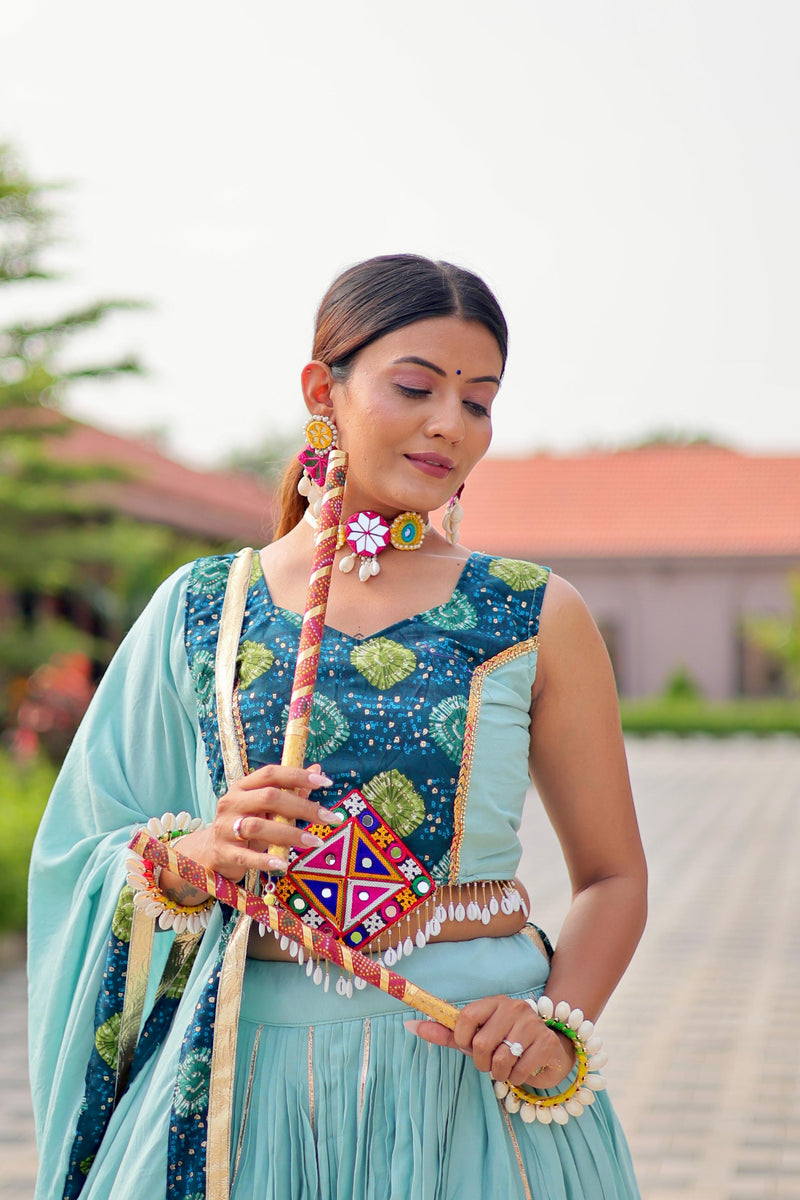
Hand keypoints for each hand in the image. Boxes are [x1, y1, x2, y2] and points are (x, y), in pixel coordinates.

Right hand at [158, 763, 343, 899]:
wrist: (208, 853)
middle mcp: (232, 803)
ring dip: (289, 834)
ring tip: (314, 841)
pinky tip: (283, 863)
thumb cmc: (244, 826)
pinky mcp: (222, 853)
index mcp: (243, 787)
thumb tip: (317, 770)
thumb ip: (290, 790)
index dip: (298, 775)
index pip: (271, 774)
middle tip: (328, 817)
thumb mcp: (264, 808)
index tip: (325, 782)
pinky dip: (265, 859)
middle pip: (269, 798)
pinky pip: (245, 856)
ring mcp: (224, 828)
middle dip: (302, 807)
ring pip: (257, 826)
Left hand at [405, 995, 574, 1089]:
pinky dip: (516, 1079)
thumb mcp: (474, 1038)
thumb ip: (445, 1032)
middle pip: (481, 1044)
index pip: (465, 1018)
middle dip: (481, 1063)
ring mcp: (531, 1023)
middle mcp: (513, 1007)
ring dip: (500, 1074)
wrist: (549, 1051)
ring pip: (500, 1060)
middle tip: (491, 1062)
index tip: (468, 1046)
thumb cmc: (505, 1043)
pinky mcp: (546, 1042)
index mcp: (493, 1002)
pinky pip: (519, 1070)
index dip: (461, 1039)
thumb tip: (410, 1025)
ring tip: (507, 1067)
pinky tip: (522, 1070)